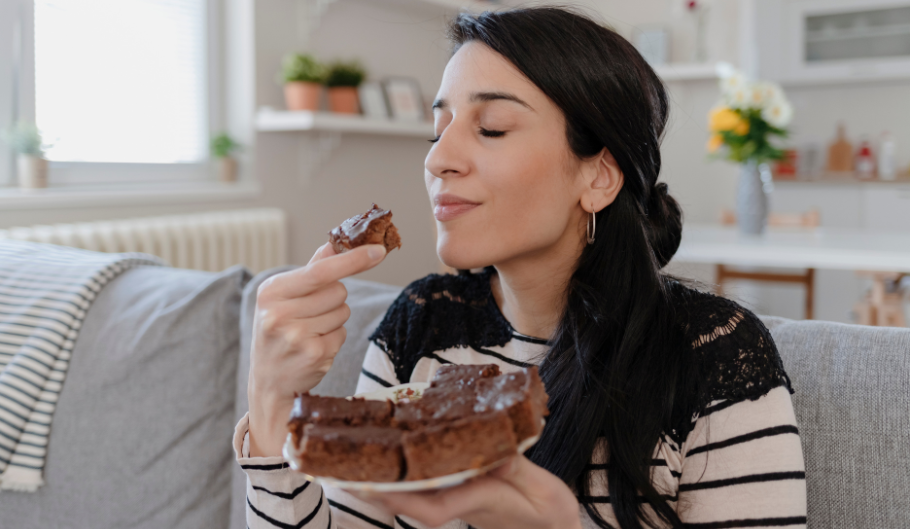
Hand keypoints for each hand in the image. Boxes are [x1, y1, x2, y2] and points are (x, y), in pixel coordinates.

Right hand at [247, 242, 387, 456]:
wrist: (268, 380)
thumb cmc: (279, 330)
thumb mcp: (284, 296)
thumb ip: (313, 268)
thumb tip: (337, 241)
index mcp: (271, 291)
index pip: (321, 271)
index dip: (353, 260)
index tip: (379, 250)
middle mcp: (279, 313)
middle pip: (338, 291)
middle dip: (335, 299)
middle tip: (311, 314)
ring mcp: (296, 337)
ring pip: (343, 312)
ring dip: (335, 320)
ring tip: (310, 332)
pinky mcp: (314, 355)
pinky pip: (342, 334)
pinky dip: (334, 338)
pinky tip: (314, 347)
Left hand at [354, 455, 582, 528]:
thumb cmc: (552, 515)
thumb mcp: (543, 490)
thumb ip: (516, 469)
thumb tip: (492, 452)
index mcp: (481, 502)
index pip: (436, 508)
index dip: (405, 498)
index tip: (379, 489)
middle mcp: (463, 504)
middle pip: (414, 501)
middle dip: (380, 489)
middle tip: (343, 476)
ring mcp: (461, 500)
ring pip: (417, 494)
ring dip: (386, 480)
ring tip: (354, 464)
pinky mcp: (464, 493)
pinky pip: (429, 486)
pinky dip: (407, 473)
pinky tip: (391, 459)